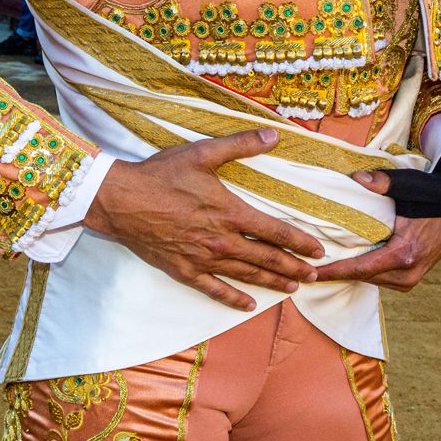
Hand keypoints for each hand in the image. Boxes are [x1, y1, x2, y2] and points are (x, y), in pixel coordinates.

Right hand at [83, 129, 324, 309]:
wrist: (122, 201)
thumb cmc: (162, 175)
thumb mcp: (203, 153)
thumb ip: (240, 145)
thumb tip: (273, 136)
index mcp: (230, 212)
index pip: (275, 231)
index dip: (300, 242)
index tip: (318, 250)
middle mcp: (222, 241)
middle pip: (266, 258)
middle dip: (294, 267)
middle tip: (315, 276)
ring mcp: (203, 259)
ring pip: (246, 275)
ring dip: (272, 282)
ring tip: (292, 288)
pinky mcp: (184, 271)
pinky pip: (214, 289)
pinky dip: (233, 298)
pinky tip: (248, 304)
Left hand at [314, 170, 440, 291]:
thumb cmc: (433, 196)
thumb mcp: (411, 185)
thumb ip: (384, 183)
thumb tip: (357, 179)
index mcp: (405, 254)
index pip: (362, 268)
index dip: (335, 271)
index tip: (311, 273)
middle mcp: (408, 272)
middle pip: (364, 277)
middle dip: (337, 272)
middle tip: (308, 267)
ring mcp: (412, 278)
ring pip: (372, 280)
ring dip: (351, 272)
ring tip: (324, 264)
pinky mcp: (412, 277)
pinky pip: (382, 278)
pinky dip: (365, 271)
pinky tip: (349, 261)